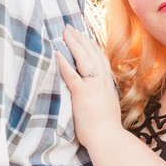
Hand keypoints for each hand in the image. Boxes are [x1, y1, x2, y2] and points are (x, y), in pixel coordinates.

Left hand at [56, 27, 122, 149]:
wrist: (108, 138)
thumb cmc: (106, 128)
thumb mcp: (106, 106)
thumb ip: (100, 95)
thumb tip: (94, 92)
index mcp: (107, 84)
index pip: (100, 59)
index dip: (92, 46)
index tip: (84, 36)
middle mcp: (102, 82)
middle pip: (93, 54)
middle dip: (82, 39)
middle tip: (71, 27)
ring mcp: (93, 87)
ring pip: (84, 59)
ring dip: (74, 44)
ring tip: (65, 32)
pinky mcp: (82, 94)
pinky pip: (72, 75)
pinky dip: (64, 63)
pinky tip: (57, 53)